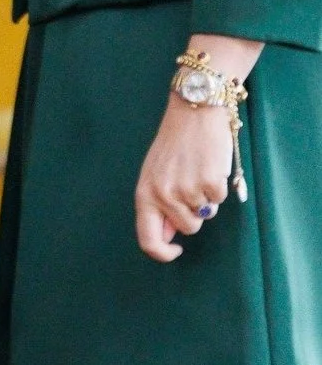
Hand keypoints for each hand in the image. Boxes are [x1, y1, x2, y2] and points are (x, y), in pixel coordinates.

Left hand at [134, 94, 232, 261]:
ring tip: (197, 171)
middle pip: (187, 228)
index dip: (163, 253)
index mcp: (144, 193)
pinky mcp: (209, 183)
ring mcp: (186, 190)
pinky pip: (220, 199)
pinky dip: (219, 186)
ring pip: (205, 215)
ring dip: (206, 199)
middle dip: (193, 214)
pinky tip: (209, 165)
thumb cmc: (175, 144)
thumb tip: (168, 236)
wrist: (193, 112)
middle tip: (189, 183)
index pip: (148, 240)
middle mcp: (162, 194)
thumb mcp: (156, 173)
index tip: (176, 250)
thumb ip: (158, 204)